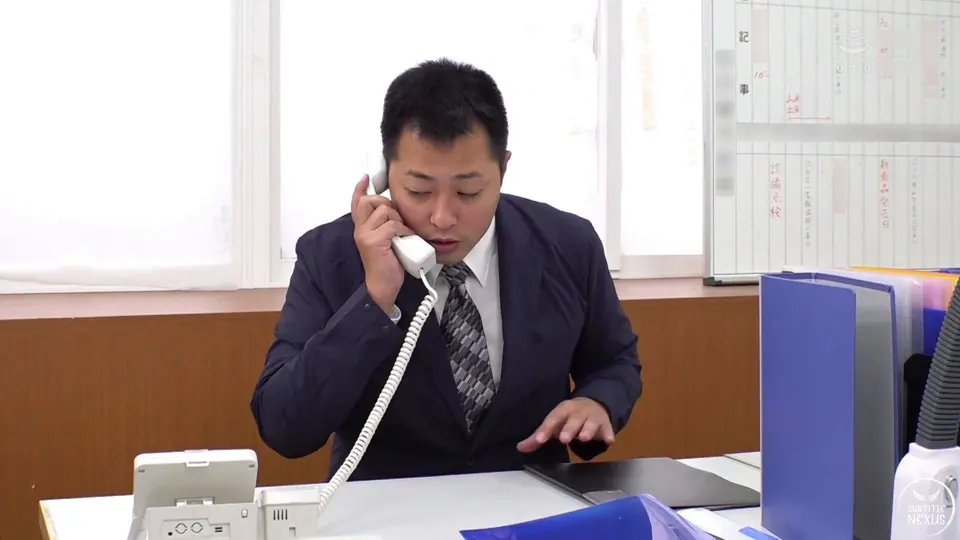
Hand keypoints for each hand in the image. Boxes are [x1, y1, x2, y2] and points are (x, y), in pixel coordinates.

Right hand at [351, 175, 413, 312]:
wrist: (383, 286)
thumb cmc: (388, 265)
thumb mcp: (387, 240)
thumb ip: (386, 226)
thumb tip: (397, 211)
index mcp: (362, 228)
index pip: (357, 203)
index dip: (360, 189)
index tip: (365, 178)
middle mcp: (360, 229)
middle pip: (371, 200)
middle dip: (387, 204)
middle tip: (396, 221)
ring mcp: (365, 235)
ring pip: (385, 211)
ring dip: (398, 219)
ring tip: (401, 234)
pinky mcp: (373, 241)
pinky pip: (392, 225)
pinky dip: (403, 230)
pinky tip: (405, 240)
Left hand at [516, 397, 614, 452]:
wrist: (594, 403)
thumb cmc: (569, 417)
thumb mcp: (554, 423)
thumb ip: (539, 436)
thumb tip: (520, 448)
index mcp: (563, 411)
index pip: (553, 419)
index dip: (546, 430)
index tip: (540, 440)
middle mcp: (578, 413)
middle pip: (573, 420)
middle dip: (568, 429)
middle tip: (563, 439)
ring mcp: (593, 418)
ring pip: (590, 423)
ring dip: (587, 430)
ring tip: (583, 438)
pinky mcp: (606, 425)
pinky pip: (608, 429)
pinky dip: (608, 434)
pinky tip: (608, 440)